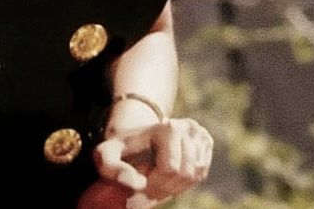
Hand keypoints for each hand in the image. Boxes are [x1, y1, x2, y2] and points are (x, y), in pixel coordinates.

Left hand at [94, 118, 212, 206]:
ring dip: (176, 184)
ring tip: (158, 178)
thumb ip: (112, 168)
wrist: (138, 138)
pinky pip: (201, 173)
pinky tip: (171, 175)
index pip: (171, 168)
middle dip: (166, 185)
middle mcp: (188, 127)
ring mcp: (200, 134)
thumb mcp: (107, 155)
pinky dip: (186, 180)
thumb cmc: (122, 149)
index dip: (156, 183)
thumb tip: (136, 184)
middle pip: (185, 172)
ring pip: (195, 174)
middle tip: (150, 183)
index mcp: (167, 128)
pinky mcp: (206, 143)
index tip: (142, 183)